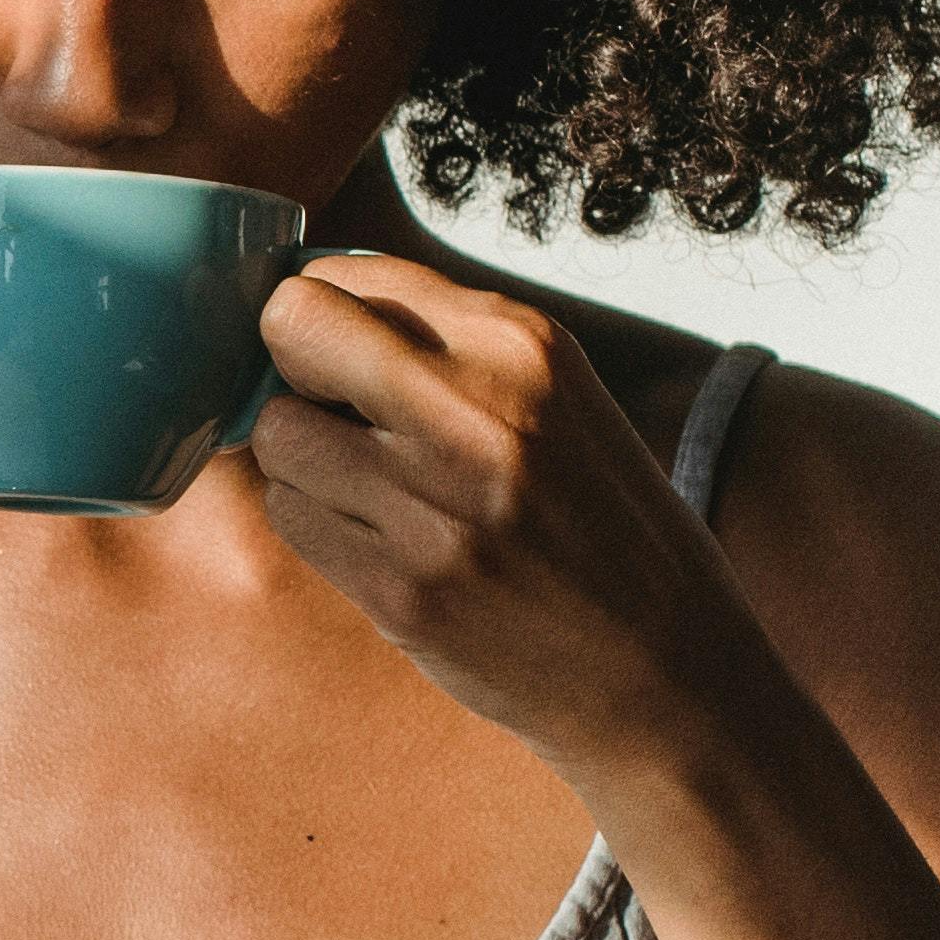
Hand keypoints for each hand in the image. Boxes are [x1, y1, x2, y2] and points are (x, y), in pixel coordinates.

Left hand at [242, 255, 760, 773]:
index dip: (322, 316)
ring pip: (276, 434)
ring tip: (370, 488)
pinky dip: (315, 523)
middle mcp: (479, 412)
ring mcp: (436, 505)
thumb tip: (300, 307)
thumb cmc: (600, 522)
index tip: (338, 355)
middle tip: (331, 410)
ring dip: (300, 459)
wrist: (663, 665)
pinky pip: (291, 518)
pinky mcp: (402, 589)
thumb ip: (444, 344)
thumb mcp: (555, 397)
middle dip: (290, 367)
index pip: (345, 275)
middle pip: (292, 328)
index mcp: (523, 345)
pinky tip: (378, 541)